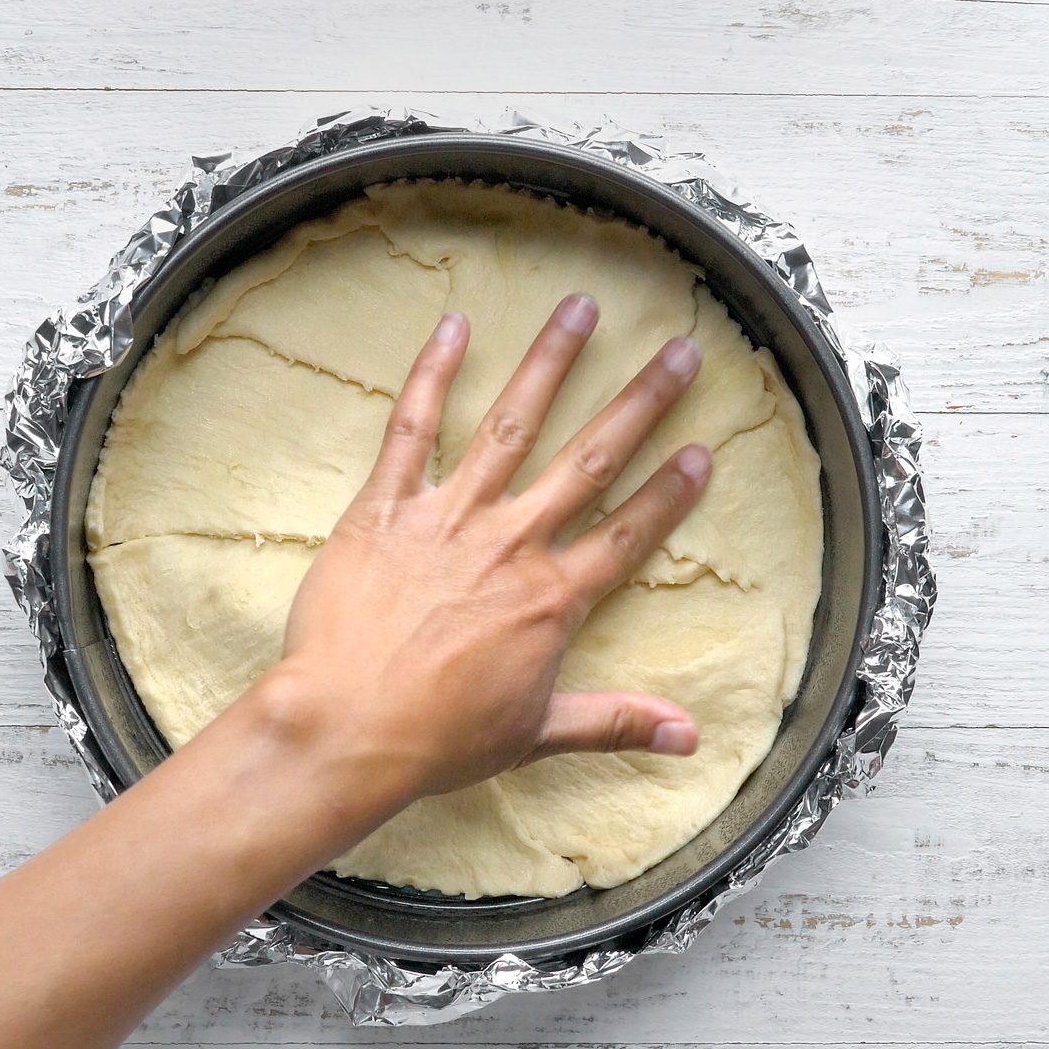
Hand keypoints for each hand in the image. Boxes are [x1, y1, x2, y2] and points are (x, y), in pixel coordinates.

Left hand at [262, 293, 712, 803]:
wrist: (346, 727)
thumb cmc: (437, 739)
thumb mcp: (537, 734)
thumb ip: (616, 722)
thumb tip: (691, 740)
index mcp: (552, 600)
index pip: (627, 534)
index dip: (668, 494)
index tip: (702, 450)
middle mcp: (511, 544)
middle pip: (589, 462)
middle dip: (639, 403)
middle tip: (679, 352)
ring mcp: (449, 517)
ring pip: (512, 424)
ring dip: (550, 363)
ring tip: (581, 308)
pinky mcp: (386, 507)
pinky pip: (412, 428)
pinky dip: (432, 375)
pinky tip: (454, 326)